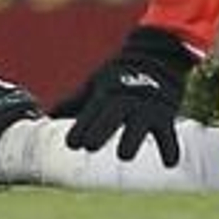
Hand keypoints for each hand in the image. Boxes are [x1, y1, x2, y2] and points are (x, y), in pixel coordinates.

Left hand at [53, 26, 195, 163]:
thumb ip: (75, 101)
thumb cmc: (121, 74)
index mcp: (107, 94)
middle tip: (91, 145)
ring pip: (139, 126)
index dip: (80, 129)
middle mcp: (127, 101)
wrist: (159, 54)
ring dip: (132, 139)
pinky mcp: (165, 116)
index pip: (90, 113)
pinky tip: (169, 163)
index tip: (73, 143)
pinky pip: (168, 134)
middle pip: (112, 117)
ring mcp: (147, 109)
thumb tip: (49, 114)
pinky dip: (169, 148)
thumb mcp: (97, 82)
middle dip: (101, 130)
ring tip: (124, 155)